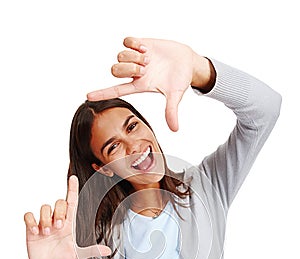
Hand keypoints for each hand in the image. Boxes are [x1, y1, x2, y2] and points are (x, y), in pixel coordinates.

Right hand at [24, 175, 111, 258]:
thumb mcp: (78, 255)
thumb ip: (92, 251)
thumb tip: (108, 250)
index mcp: (69, 224)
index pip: (71, 202)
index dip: (72, 190)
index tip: (73, 178)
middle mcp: (57, 220)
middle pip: (59, 203)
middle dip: (59, 212)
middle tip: (58, 227)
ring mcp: (44, 223)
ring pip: (45, 207)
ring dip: (46, 219)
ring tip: (47, 233)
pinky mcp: (31, 228)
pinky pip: (29, 216)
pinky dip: (32, 222)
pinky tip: (35, 232)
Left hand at [87, 37, 211, 131]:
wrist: (187, 61)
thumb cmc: (180, 79)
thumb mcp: (175, 96)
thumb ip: (171, 111)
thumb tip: (174, 129)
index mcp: (139, 86)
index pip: (116, 91)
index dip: (102, 93)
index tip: (88, 96)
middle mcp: (134, 72)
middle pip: (114, 71)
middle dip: (128, 69)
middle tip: (144, 69)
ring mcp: (136, 58)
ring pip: (119, 56)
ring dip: (133, 57)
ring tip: (148, 59)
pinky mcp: (140, 44)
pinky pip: (126, 42)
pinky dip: (134, 44)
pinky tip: (146, 48)